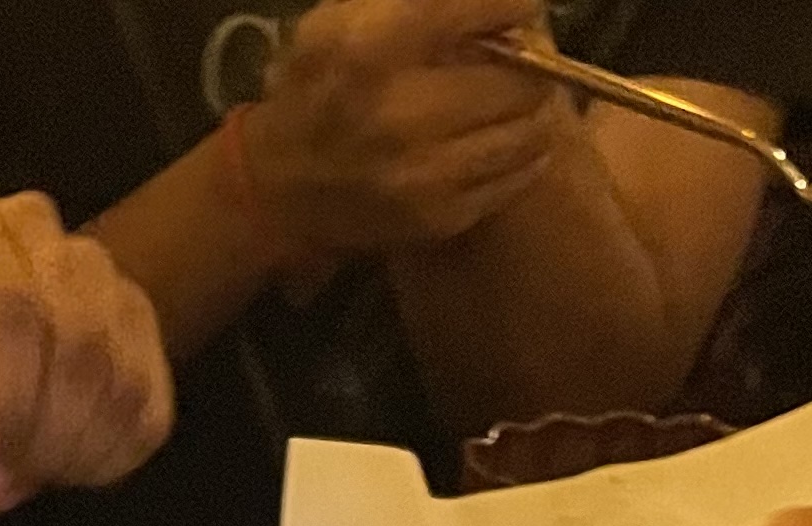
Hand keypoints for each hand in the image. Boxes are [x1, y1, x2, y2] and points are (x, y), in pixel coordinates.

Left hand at [0, 185, 172, 525]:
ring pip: (119, 368)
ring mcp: (91, 263)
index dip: (8, 405)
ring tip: (23, 474)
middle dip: (42, 437)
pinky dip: (113, 453)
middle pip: (76, 336)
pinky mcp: (133, 313)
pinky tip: (63, 464)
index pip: (10, 309)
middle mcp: (28, 223)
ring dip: (78, 451)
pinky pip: (150, 396)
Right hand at [243, 0, 579, 256]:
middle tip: (513, 59)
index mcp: (374, 46)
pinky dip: (518, 152)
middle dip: (527, 61)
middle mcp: (402, 113)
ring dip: (531, 108)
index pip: (489, 7)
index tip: (514, 11)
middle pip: (522, 75)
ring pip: (529, 129)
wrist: (280, 187)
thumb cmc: (318, 85)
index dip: (515, 6)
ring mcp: (425, 175)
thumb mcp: (345, 16)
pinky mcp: (441, 217)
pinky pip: (515, 176)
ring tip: (508, 98)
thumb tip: (498, 5)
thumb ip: (420, 2)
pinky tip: (495, 138)